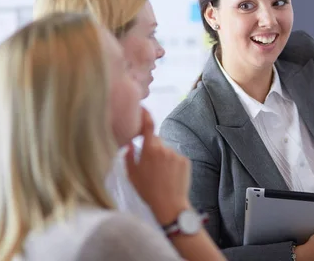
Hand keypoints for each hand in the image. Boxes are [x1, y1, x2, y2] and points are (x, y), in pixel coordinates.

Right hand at [125, 107, 191, 225]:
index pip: (148, 126)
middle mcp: (164, 148)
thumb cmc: (148, 191)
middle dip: (152, 148)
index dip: (145, 115)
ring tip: (161, 175)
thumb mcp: (132, 175)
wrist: (170, 204)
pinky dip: (172, 163)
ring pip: (166, 150)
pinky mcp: (185, 160)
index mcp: (149, 150)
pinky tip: (170, 176)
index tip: (143, 109)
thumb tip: (128, 144)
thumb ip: (128, 156)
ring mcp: (176, 154)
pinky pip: (176, 157)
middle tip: (149, 165)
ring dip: (163, 157)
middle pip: (157, 141)